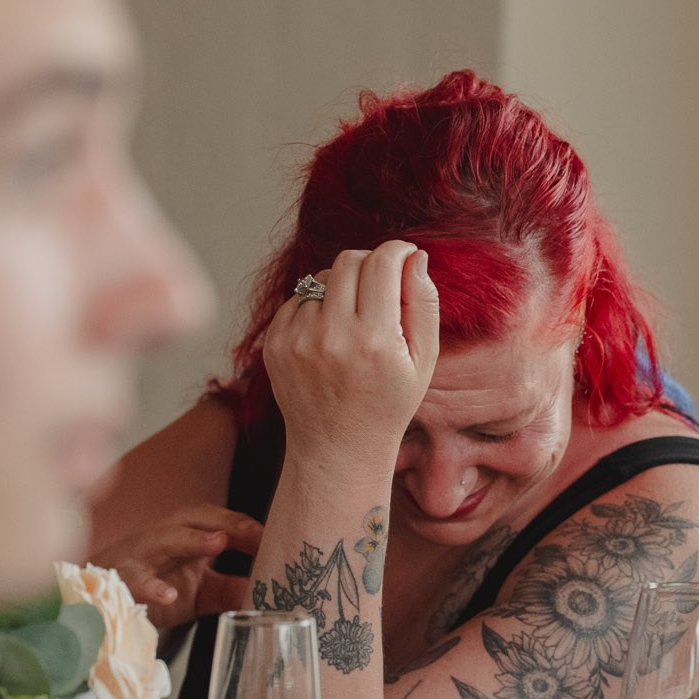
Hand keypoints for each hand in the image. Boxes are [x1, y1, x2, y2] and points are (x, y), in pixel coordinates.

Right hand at [90, 503, 262, 631]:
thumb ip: (230, 590)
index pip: (214, 520)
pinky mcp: (117, 581)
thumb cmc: (153, 589)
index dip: (240, 524)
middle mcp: (160, 539)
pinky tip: (168, 595)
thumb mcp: (199, 593)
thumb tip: (268, 593)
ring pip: (162, 538)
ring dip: (191, 539)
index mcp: (182, 537)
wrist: (98, 605)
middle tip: (251, 533)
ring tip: (217, 543)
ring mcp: (137, 557)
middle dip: (223, 521)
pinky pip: (133, 579)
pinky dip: (150, 586)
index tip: (269, 537)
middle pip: (191, 519)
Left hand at [262, 240, 439, 468]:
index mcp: (375, 340)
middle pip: (348, 260)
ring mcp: (297, 340)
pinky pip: (297, 299)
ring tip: (355, 320)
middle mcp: (332, 336)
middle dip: (370, 262)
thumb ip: (424, 304)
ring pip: (321, 278)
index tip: (404, 255)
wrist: (337, 448)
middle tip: (381, 283)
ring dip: (342, 287)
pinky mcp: (274, 344)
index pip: (381, 263)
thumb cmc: (388, 403)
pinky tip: (329, 336)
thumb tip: (415, 256)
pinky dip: (316, 307)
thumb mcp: (424, 360)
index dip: (396, 251)